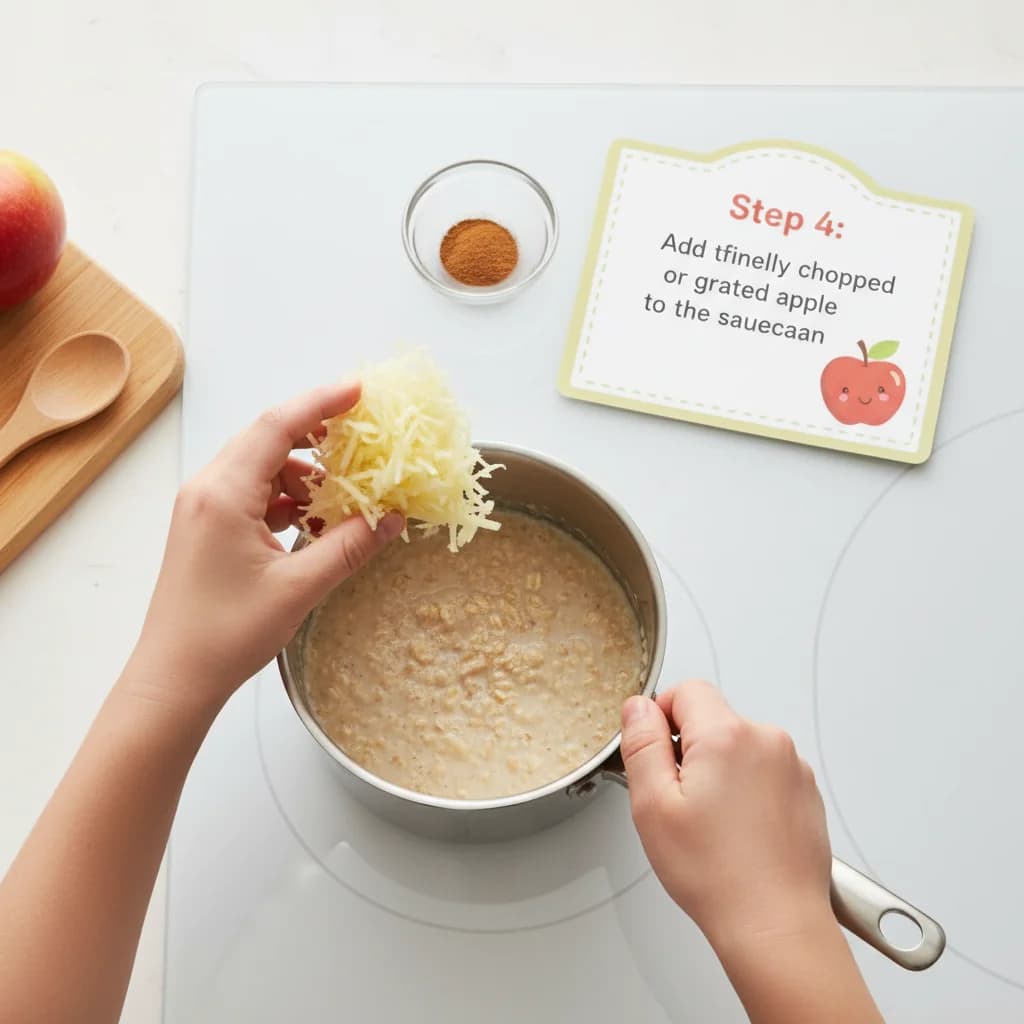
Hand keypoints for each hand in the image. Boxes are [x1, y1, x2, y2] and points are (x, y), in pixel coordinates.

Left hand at [128, 382, 402, 718]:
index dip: (321, 402)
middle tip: (364, 439)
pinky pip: (254, 493)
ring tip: (344, 497)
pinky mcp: (208, 527)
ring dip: (305, 474)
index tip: (360, 390)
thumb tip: (393, 518)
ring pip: (263, 467)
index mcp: (224, 494)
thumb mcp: (299, 588)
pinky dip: (288, 498)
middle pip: (268, 439)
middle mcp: (208, 489)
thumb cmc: (226, 634)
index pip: (276, 426)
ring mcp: (204, 507)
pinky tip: (315, 522)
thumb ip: (349, 546)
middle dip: (318, 435)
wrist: (174, 678)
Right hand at [620, 682, 832, 954]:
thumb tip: (638, 707)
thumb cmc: (717, 876)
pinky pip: (764, 772)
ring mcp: (792, 767)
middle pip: (713, 719)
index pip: (686, 690)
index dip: (661, 717)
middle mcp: (767, 741)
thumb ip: (642, 743)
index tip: (656, 755)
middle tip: (680, 803)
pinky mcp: (806, 792)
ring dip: (721, 772)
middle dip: (691, 751)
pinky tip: (738, 834)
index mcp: (727, 735)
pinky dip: (748, 792)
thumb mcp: (652, 805)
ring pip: (738, 747)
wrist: (776, 925)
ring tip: (713, 826)